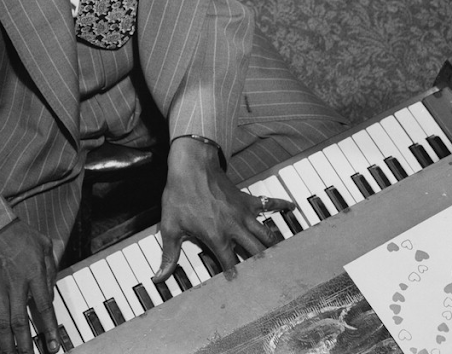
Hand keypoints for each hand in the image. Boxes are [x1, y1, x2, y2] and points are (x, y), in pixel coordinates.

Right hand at [0, 219, 60, 353]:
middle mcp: (16, 284)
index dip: (50, 329)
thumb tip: (51, 292)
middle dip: (27, 345)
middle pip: (21, 322)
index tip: (54, 346)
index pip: (45, 307)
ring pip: (2, 326)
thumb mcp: (43, 243)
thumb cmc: (17, 232)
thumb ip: (51, 267)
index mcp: (34, 272)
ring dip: (8, 346)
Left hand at [153, 137, 294, 282]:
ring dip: (274, 246)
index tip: (239, 287)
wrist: (191, 164)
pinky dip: (281, 205)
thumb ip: (169, 254)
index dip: (234, 276)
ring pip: (266, 234)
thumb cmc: (180, 193)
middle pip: (255, 252)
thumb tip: (159, 277)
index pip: (229, 264)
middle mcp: (234, 227)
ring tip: (285, 259)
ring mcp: (244, 212)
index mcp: (217, 237)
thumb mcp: (170, 226)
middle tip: (271, 279)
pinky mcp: (246, 199)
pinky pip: (269, 202)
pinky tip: (292, 208)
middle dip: (263, 267)